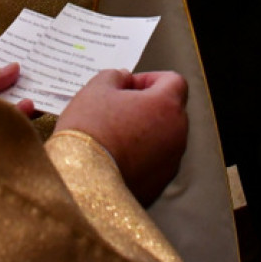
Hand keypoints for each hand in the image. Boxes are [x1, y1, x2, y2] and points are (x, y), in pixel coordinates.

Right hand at [56, 69, 188, 206]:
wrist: (82, 181)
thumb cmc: (91, 130)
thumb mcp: (96, 89)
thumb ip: (115, 76)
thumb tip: (123, 79)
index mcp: (167, 106)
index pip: (173, 81)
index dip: (150, 79)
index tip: (128, 86)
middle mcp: (177, 134)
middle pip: (170, 110)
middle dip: (147, 106)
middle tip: (116, 108)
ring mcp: (170, 163)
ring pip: (163, 138)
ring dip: (144, 133)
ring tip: (111, 136)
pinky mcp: (158, 185)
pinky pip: (154, 163)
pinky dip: (140, 157)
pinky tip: (113, 157)